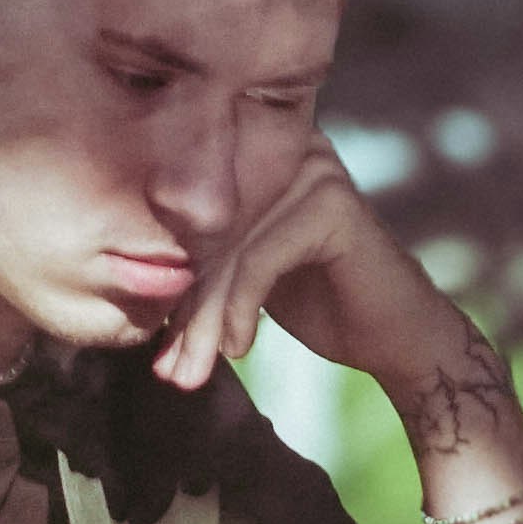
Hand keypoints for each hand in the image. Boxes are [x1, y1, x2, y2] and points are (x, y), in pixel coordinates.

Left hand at [145, 131, 461, 397]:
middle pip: (208, 235)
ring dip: (205, 321)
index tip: (153, 343)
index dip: (169, 280)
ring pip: (230, 252)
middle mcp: (284, 151)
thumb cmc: (318, 303)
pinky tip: (240, 349)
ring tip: (190, 372)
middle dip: (186, 309)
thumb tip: (125, 283)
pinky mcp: (330, 204)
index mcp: (258, 156)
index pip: (191, 216)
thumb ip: (201, 260)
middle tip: (168, 370)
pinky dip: (241, 309)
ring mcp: (311, 171)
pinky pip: (261, 259)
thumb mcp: (246, 275)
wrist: (397, 336)